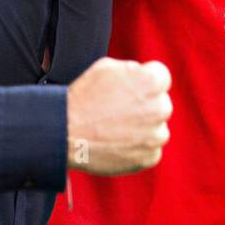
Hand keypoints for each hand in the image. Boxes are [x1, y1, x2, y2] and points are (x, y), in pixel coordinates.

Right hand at [66, 58, 172, 175]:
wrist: (63, 132)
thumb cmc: (83, 98)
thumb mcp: (107, 67)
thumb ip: (134, 68)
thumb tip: (143, 73)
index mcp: (152, 82)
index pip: (161, 77)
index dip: (144, 81)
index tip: (131, 89)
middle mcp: (160, 108)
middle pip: (160, 103)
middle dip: (145, 105)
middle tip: (119, 110)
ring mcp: (155, 135)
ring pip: (157, 128)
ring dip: (143, 128)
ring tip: (116, 128)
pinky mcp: (149, 157)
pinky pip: (151, 150)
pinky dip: (138, 148)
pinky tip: (118, 142)